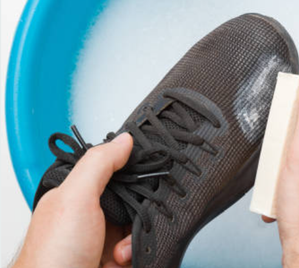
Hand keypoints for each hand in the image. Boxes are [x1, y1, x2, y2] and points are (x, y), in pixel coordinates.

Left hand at [13, 133, 134, 267]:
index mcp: (76, 196)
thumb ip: (99, 165)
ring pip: (138, 224)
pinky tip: (122, 258)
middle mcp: (90, 217)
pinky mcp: (114, 262)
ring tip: (120, 246)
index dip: (130, 169)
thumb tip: (124, 140)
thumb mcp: (75, 199)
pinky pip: (140, 248)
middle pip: (131, 198)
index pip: (111, 171)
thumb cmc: (51, 259)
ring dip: (136, 233)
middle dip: (139, 206)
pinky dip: (136, 252)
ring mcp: (102, 241)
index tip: (148, 167)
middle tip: (134, 212)